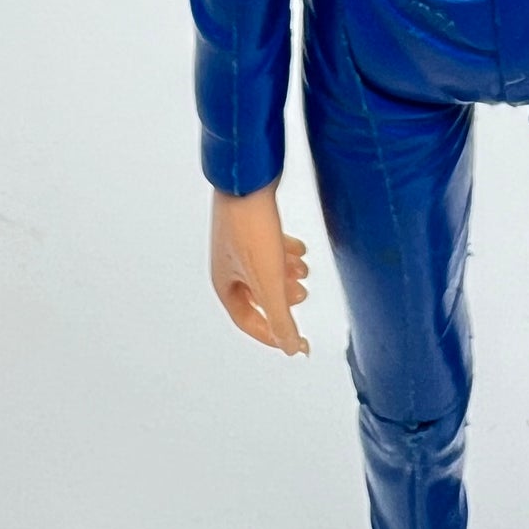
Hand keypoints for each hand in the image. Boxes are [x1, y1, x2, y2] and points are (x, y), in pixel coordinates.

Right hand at [209, 181, 308, 352]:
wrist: (248, 179)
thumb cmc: (250, 228)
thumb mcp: (268, 281)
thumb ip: (280, 317)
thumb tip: (291, 349)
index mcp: (224, 283)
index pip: (246, 320)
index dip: (270, 334)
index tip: (293, 341)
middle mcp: (228, 263)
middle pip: (256, 293)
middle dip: (281, 299)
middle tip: (303, 296)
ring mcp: (238, 241)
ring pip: (263, 268)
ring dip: (285, 274)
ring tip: (304, 270)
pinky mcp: (251, 221)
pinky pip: (268, 244)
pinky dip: (285, 251)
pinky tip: (300, 249)